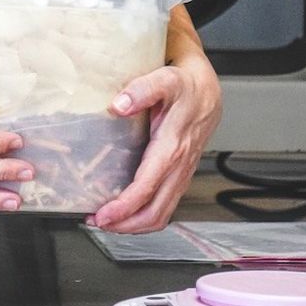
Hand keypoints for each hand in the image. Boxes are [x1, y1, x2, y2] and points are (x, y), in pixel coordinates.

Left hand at [88, 52, 221, 233]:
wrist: (207, 90)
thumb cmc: (185, 86)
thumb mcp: (164, 80)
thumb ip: (141, 90)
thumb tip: (118, 105)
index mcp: (172, 147)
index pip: (147, 187)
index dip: (124, 206)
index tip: (102, 214)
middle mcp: (179, 166)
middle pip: (155, 211)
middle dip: (126, 225)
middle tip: (97, 223)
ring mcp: (181, 174)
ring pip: (162, 213)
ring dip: (134, 225)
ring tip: (107, 223)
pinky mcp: (179, 175)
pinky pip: (164, 205)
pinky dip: (145, 216)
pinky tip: (126, 213)